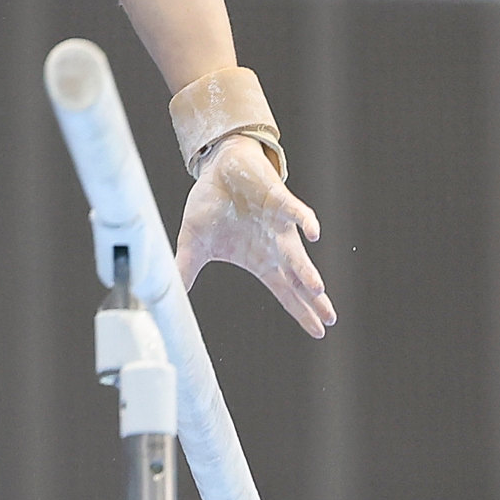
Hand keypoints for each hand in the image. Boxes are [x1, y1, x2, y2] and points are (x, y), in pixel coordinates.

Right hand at [174, 134, 333, 336]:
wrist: (218, 167)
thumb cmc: (211, 205)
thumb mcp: (193, 243)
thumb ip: (185, 270)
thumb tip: (169, 299)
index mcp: (260, 260)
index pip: (286, 292)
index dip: (300, 311)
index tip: (319, 331)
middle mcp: (276, 246)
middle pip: (299, 278)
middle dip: (314, 299)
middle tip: (329, 319)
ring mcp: (279, 223)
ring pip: (298, 251)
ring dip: (306, 270)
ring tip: (317, 288)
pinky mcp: (278, 199)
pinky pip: (296, 211)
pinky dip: (305, 221)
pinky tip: (313, 232)